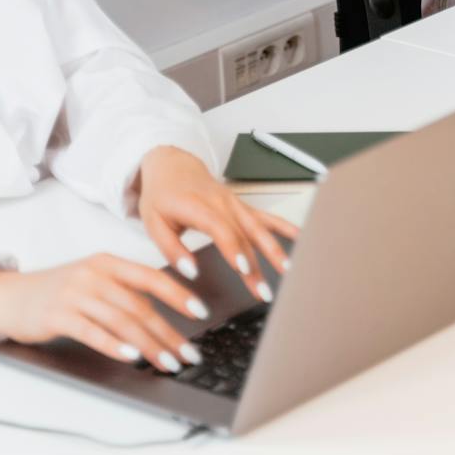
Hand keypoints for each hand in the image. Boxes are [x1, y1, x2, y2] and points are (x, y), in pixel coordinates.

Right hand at [0, 253, 209, 371]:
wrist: (7, 296)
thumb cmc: (55, 291)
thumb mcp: (91, 280)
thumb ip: (122, 291)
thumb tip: (161, 316)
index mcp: (107, 263)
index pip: (151, 277)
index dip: (178, 294)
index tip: (201, 312)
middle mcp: (94, 275)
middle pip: (140, 306)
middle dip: (169, 332)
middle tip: (189, 352)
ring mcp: (75, 294)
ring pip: (122, 321)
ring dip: (149, 345)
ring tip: (168, 362)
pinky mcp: (58, 315)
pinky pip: (93, 332)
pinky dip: (115, 345)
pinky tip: (131, 356)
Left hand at [135, 145, 298, 304]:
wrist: (172, 164)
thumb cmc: (162, 194)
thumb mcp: (153, 223)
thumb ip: (172, 249)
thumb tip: (190, 272)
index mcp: (197, 206)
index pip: (220, 228)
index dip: (233, 248)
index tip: (242, 268)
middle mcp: (220, 202)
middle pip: (243, 234)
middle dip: (257, 264)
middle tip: (264, 290)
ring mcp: (234, 203)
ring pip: (258, 227)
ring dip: (275, 249)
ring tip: (290, 270)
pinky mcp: (241, 206)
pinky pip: (265, 217)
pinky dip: (284, 226)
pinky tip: (301, 236)